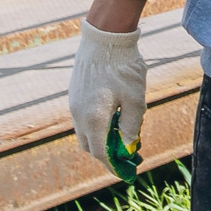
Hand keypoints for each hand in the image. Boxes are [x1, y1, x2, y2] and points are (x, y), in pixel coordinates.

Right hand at [71, 21, 148, 178]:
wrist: (104, 38)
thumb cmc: (123, 68)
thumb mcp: (136, 99)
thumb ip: (132, 126)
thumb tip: (128, 146)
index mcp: (93, 119)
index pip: (100, 153)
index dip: (113, 166)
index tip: (126, 173)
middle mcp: (78, 115)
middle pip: (89, 146)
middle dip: (107, 155)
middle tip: (129, 155)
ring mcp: (74, 104)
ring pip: (85, 132)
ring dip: (102, 139)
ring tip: (124, 136)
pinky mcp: (75, 94)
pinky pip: (83, 119)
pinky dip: (97, 126)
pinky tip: (115, 118)